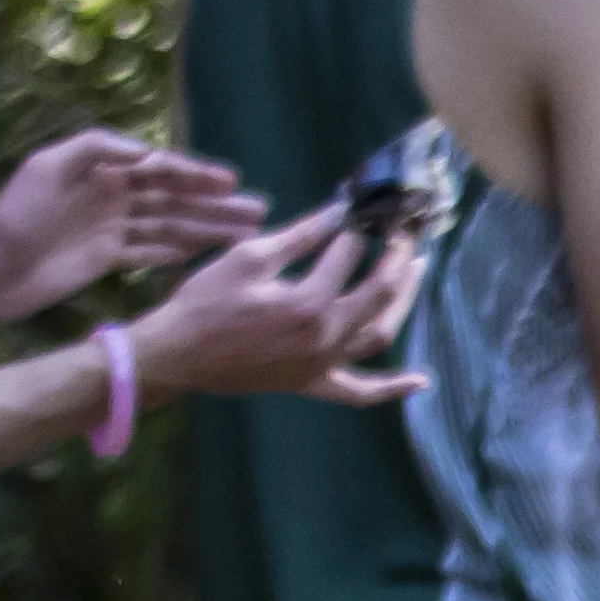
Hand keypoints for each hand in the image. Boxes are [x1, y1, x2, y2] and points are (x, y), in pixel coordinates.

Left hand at [0, 127, 260, 319]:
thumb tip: (149, 152)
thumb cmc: (13, 216)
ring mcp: (112, 228)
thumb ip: (97, 150)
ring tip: (247, 233)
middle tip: (258, 210)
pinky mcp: (107, 258)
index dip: (195, 174)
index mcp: (100, 170)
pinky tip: (208, 252)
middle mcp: (112, 196)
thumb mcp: (47, 169)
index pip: (158, 169)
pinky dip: (179, 250)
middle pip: (173, 197)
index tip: (230, 181)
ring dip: (208, 228)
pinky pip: (152, 251)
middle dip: (215, 203)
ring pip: (170, 225)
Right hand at [125, 201, 428, 409]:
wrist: (177, 353)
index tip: (363, 208)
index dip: (357, 228)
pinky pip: (360, 392)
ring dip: (403, 302)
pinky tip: (422, 380)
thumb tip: (338, 212)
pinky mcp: (313, 384)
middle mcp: (325, 338)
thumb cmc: (205, 301)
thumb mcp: (249, 257)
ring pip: (379, 334)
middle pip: (380, 294)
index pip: (349, 257)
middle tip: (402, 233)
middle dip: (396, 258)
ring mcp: (322, 366)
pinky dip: (392, 388)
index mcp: (309, 303)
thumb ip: (299, 236)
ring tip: (415, 270)